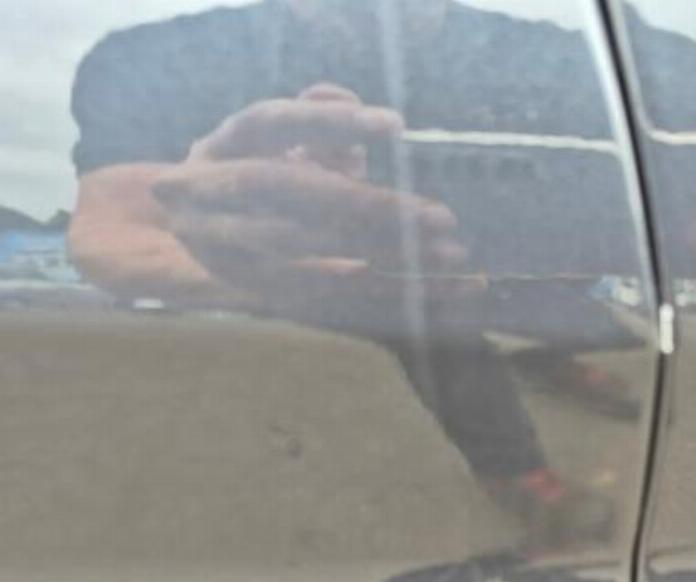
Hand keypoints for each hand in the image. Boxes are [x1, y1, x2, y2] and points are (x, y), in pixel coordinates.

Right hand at [152, 84, 472, 316]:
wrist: (188, 236)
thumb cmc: (252, 173)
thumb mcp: (277, 141)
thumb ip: (317, 124)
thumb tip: (355, 112)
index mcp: (218, 147)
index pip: (269, 123)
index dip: (327, 122)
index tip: (396, 125)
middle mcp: (208, 197)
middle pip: (292, 194)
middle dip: (369, 206)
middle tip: (442, 217)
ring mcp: (223, 249)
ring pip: (309, 254)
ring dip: (385, 257)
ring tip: (451, 258)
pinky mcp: (253, 294)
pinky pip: (325, 300)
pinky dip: (381, 296)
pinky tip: (431, 292)